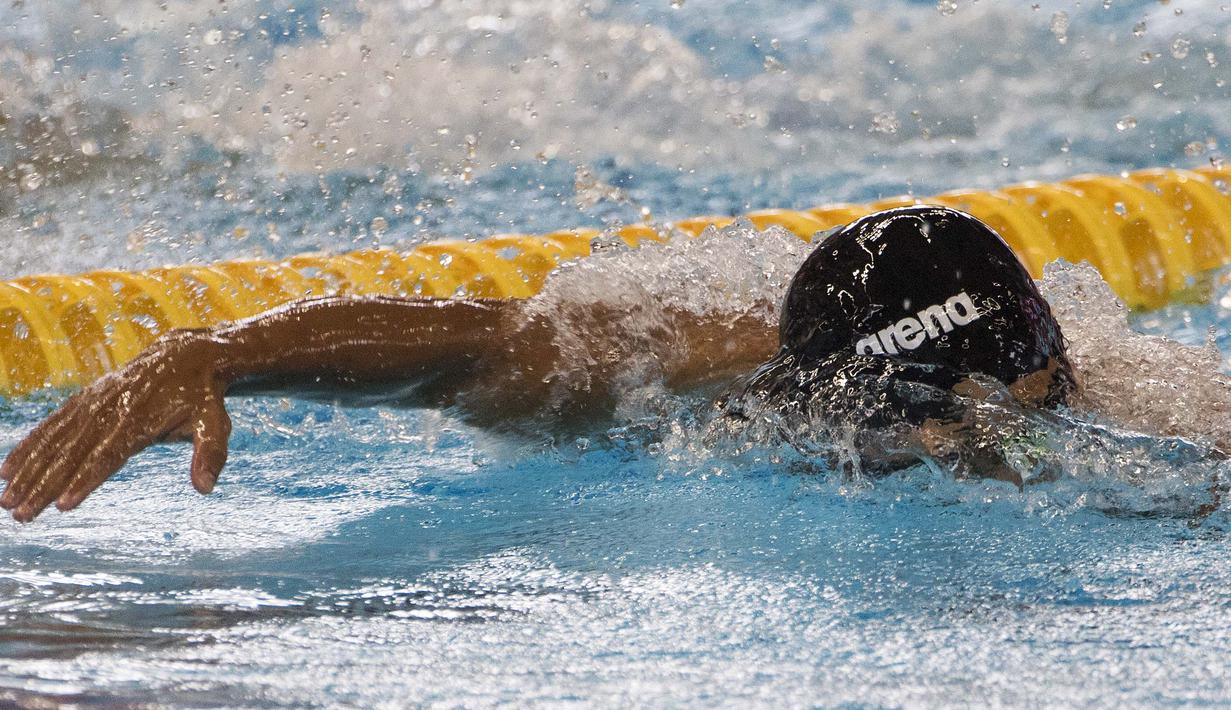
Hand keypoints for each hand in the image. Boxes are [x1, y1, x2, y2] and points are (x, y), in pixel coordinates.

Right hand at [0, 330, 231, 521]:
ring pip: (54, 440)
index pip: (107, 456)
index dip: (85, 480)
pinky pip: (52, 424)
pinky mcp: (85, 399)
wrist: (186, 355)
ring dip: (28, 470)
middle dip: (44, 485)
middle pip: (72, 453)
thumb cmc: (202, 397)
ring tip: (5, 499)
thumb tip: (206, 488)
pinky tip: (8, 469)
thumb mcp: (215, 423)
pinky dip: (29, 446)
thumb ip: (210, 454)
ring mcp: (94, 403)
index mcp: (140, 420)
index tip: (63, 505)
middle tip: (20, 514)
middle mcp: (110, 411)